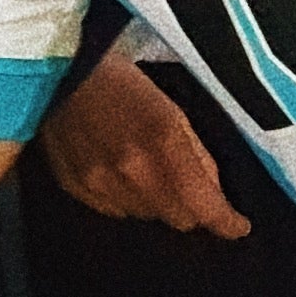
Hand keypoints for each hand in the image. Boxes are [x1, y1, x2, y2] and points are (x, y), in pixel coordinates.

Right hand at [35, 39, 246, 235]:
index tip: (236, 225)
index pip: (204, 207)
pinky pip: (114, 210)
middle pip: (178, 219)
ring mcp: (100, 184)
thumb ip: (198, 154)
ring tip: (143, 167)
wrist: (58, 71)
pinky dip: (124, 197)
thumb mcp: (173, 110)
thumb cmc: (121, 82)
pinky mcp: (76, 187)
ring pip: (146, 215)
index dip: (227, 222)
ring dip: (154, 200)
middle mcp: (132, 173)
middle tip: (185, 183)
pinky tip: (117, 169)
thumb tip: (214, 191)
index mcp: (164, 146)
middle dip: (189, 206)